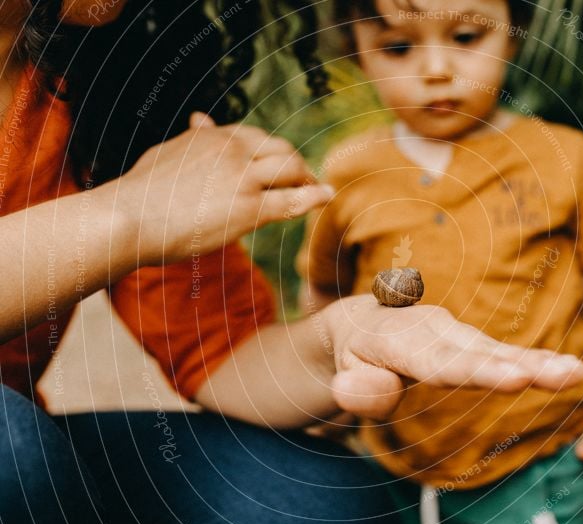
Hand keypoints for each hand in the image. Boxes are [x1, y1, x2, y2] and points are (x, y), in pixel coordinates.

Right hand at [116, 112, 332, 265]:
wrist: (127, 218)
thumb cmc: (140, 193)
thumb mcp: (168, 152)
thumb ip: (193, 137)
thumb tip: (202, 118)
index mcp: (214, 137)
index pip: (257, 137)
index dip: (273, 152)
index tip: (281, 164)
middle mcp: (233, 150)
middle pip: (281, 150)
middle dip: (296, 165)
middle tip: (305, 180)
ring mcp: (243, 178)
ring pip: (291, 170)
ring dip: (307, 180)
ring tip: (315, 192)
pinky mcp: (249, 208)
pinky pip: (292, 200)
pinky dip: (314, 197)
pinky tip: (327, 197)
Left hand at [322, 295, 582, 418]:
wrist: (359, 325)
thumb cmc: (352, 358)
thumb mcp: (340, 375)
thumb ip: (358, 389)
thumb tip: (374, 390)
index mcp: (393, 337)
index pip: (436, 361)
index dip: (477, 370)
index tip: (515, 379)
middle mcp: (430, 327)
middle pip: (477, 351)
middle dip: (520, 364)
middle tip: (563, 375)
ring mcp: (452, 330)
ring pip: (496, 349)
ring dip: (538, 362)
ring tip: (576, 374)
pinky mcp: (469, 340)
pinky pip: (503, 352)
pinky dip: (535, 361)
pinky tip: (570, 371)